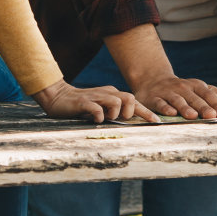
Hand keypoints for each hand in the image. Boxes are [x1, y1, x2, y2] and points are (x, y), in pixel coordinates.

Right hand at [30, 79, 158, 123]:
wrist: (58, 97)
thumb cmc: (82, 106)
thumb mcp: (101, 108)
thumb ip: (114, 112)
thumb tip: (130, 122)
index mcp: (113, 94)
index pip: (135, 101)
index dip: (146, 112)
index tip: (157, 122)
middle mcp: (107, 93)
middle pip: (130, 98)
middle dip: (132, 111)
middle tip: (123, 119)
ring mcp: (96, 97)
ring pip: (117, 102)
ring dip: (115, 113)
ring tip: (106, 119)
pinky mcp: (84, 102)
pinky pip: (97, 109)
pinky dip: (99, 116)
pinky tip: (94, 119)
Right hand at [131, 74, 216, 119]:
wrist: (154, 81)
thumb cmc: (185, 90)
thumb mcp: (202, 90)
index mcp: (197, 86)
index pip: (209, 94)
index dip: (216, 103)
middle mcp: (184, 88)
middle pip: (195, 98)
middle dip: (203, 107)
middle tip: (212, 116)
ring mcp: (169, 92)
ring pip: (178, 100)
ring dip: (185, 107)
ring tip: (192, 116)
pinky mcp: (154, 98)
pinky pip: (160, 103)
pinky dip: (166, 108)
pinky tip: (171, 114)